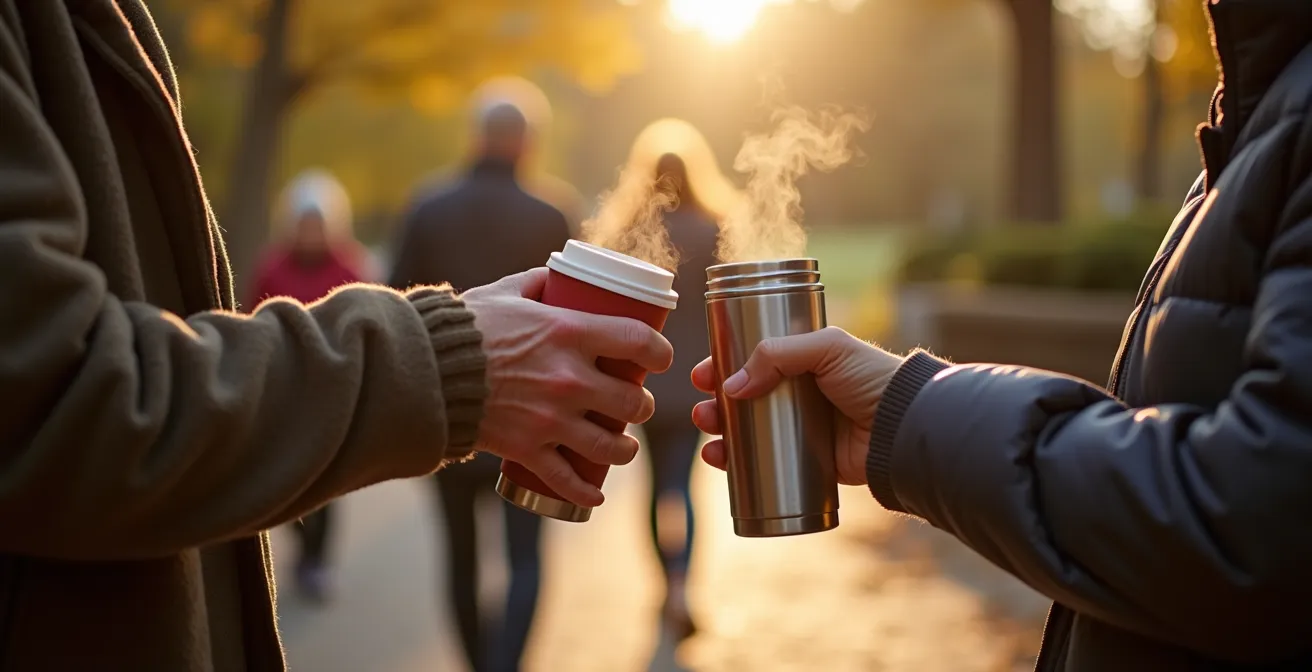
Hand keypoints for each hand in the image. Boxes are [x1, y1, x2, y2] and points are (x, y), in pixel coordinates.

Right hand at [462, 268, 673, 505]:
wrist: (424, 370)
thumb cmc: (465, 327)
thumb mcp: (507, 292)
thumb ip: (537, 283)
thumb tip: (557, 277)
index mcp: (570, 333)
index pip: (639, 341)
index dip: (661, 352)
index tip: (661, 359)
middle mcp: (569, 379)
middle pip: (633, 402)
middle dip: (641, 407)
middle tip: (635, 405)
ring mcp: (550, 419)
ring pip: (611, 446)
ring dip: (625, 451)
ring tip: (624, 447)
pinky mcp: (528, 449)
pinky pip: (567, 479)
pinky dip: (585, 493)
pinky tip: (596, 496)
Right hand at [690, 327, 904, 485]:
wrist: (904, 427)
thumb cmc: (874, 379)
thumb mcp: (827, 348)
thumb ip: (779, 353)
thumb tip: (733, 384)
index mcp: (804, 362)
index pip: (753, 361)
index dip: (724, 366)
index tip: (703, 374)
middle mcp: (800, 394)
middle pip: (744, 398)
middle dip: (716, 403)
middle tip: (704, 410)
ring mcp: (803, 429)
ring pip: (748, 431)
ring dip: (720, 433)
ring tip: (709, 435)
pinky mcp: (809, 461)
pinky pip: (765, 464)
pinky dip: (737, 464)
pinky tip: (720, 461)